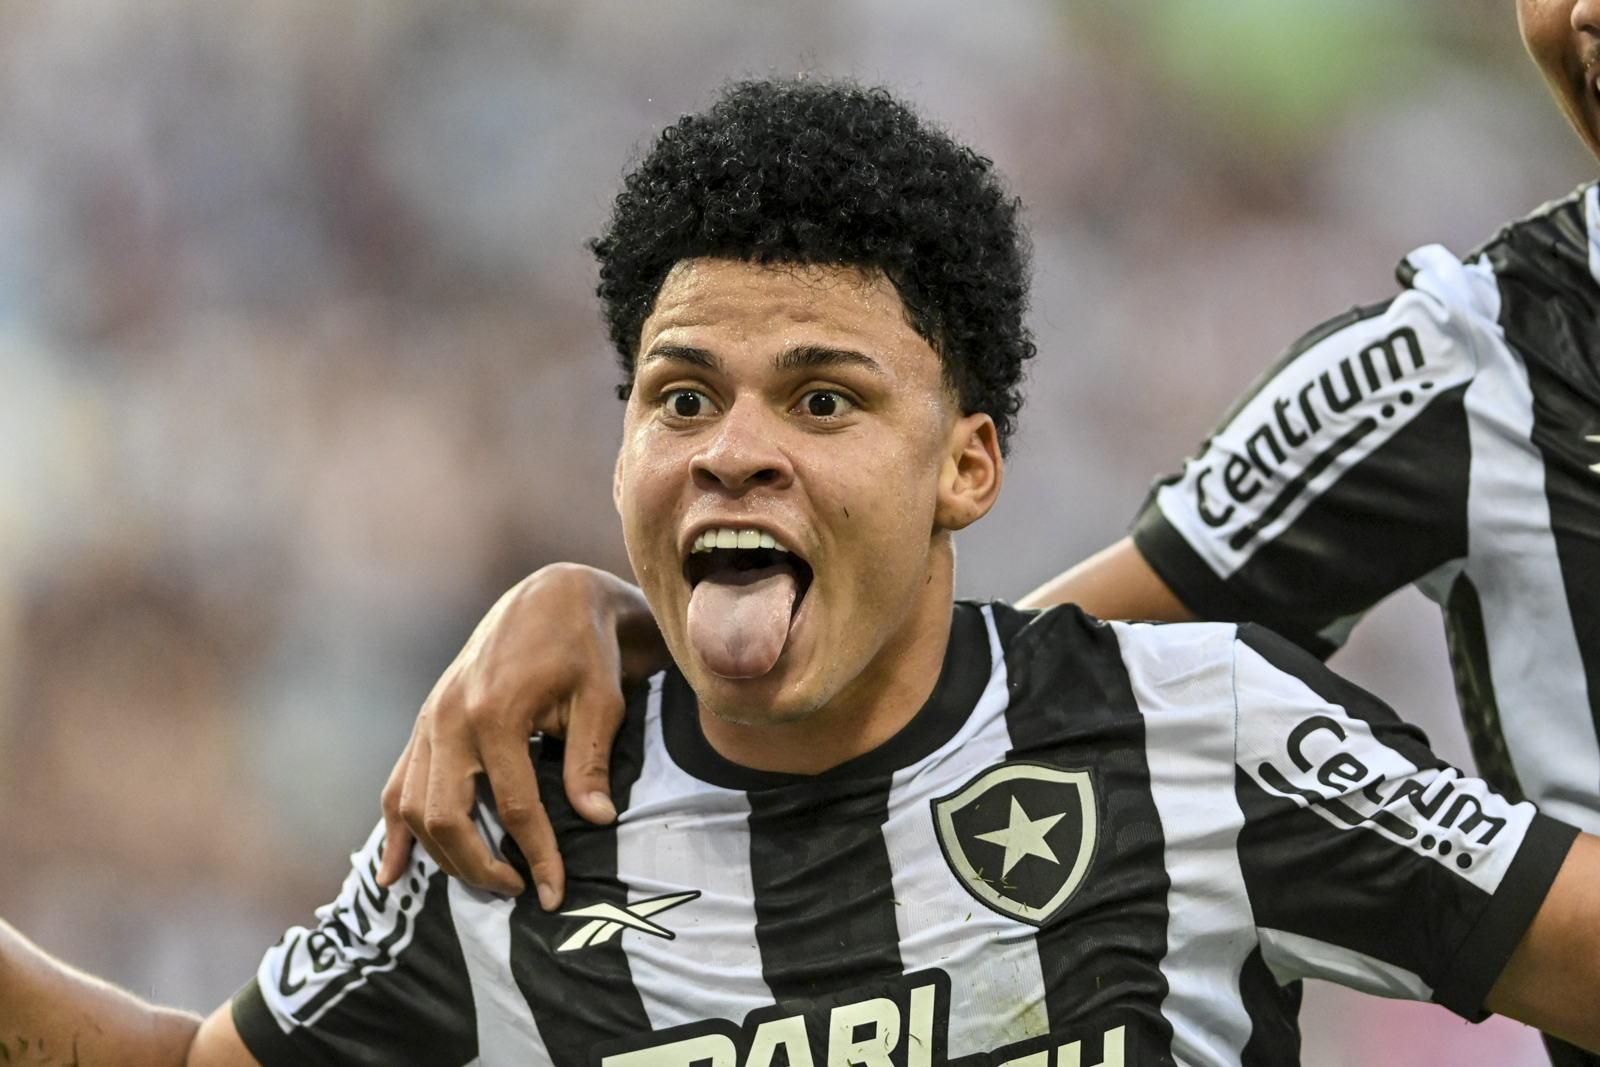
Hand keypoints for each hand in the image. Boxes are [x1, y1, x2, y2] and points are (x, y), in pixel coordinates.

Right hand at [377, 564, 666, 906]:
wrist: (551, 599)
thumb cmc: (584, 649)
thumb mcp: (601, 699)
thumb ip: (590, 761)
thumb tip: (596, 819)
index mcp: (495, 712)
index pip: (513, 806)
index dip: (536, 856)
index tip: (554, 894)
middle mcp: (449, 718)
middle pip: (447, 817)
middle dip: (478, 866)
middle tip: (517, 891)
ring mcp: (430, 720)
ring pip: (414, 808)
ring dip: (442, 855)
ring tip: (485, 880)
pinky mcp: (426, 722)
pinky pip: (398, 785)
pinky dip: (394, 831)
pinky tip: (392, 875)